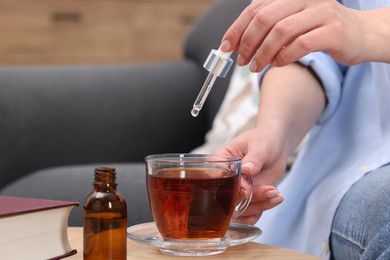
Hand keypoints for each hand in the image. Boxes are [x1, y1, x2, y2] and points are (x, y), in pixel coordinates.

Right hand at [214, 126, 287, 223]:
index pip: (216, 180)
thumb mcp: (260, 145)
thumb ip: (253, 159)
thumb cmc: (264, 140)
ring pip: (239, 209)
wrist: (276, 146)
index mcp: (218, 162)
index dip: (230, 187)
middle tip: (271, 191)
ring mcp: (234, 191)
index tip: (246, 188)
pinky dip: (261, 209)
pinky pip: (249, 214)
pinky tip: (275, 199)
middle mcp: (223, 180)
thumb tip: (247, 170)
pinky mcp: (245, 199)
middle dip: (249, 199)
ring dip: (259, 206)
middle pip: (227, 198)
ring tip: (276, 194)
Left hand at [221, 0, 389, 71]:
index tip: (226, 46)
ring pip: (281, 31)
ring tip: (255, 67)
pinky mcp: (334, 31)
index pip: (256, 7)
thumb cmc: (323, 32)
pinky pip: (301, 44)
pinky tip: (278, 64)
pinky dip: (284, 57)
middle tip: (241, 60)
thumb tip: (238, 44)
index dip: (237, 27)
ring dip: (263, 52)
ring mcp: (322, 13)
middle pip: (265, 17)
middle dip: (248, 41)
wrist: (363, 35)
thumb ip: (269, 29)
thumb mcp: (294, 24)